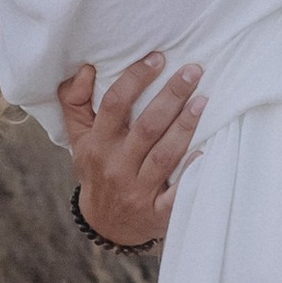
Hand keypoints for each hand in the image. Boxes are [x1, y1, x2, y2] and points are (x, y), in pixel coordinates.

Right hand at [60, 51, 203, 246]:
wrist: (104, 224)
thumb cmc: (97, 168)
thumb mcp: (78, 137)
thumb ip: (75, 100)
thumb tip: (87, 67)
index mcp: (98, 144)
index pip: (115, 105)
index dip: (136, 79)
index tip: (158, 58)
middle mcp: (116, 166)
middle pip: (146, 127)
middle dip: (171, 96)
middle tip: (193, 70)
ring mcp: (136, 191)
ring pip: (164, 155)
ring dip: (184, 127)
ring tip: (203, 100)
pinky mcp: (156, 213)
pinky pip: (175, 195)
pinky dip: (190, 175)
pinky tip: (206, 153)